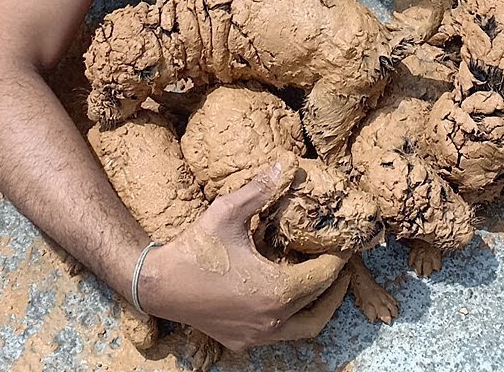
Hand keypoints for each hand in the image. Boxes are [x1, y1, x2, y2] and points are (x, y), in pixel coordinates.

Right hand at [139, 162, 350, 350]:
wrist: (157, 284)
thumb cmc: (194, 248)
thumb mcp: (227, 213)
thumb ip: (261, 189)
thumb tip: (287, 161)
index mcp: (276, 290)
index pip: (323, 276)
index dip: (338, 259)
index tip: (346, 245)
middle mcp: (272, 320)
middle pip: (320, 305)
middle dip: (335, 285)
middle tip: (341, 265)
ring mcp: (257, 336)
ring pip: (304, 328)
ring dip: (318, 307)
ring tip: (323, 284)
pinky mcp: (242, 342)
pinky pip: (279, 334)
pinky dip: (291, 317)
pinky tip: (286, 296)